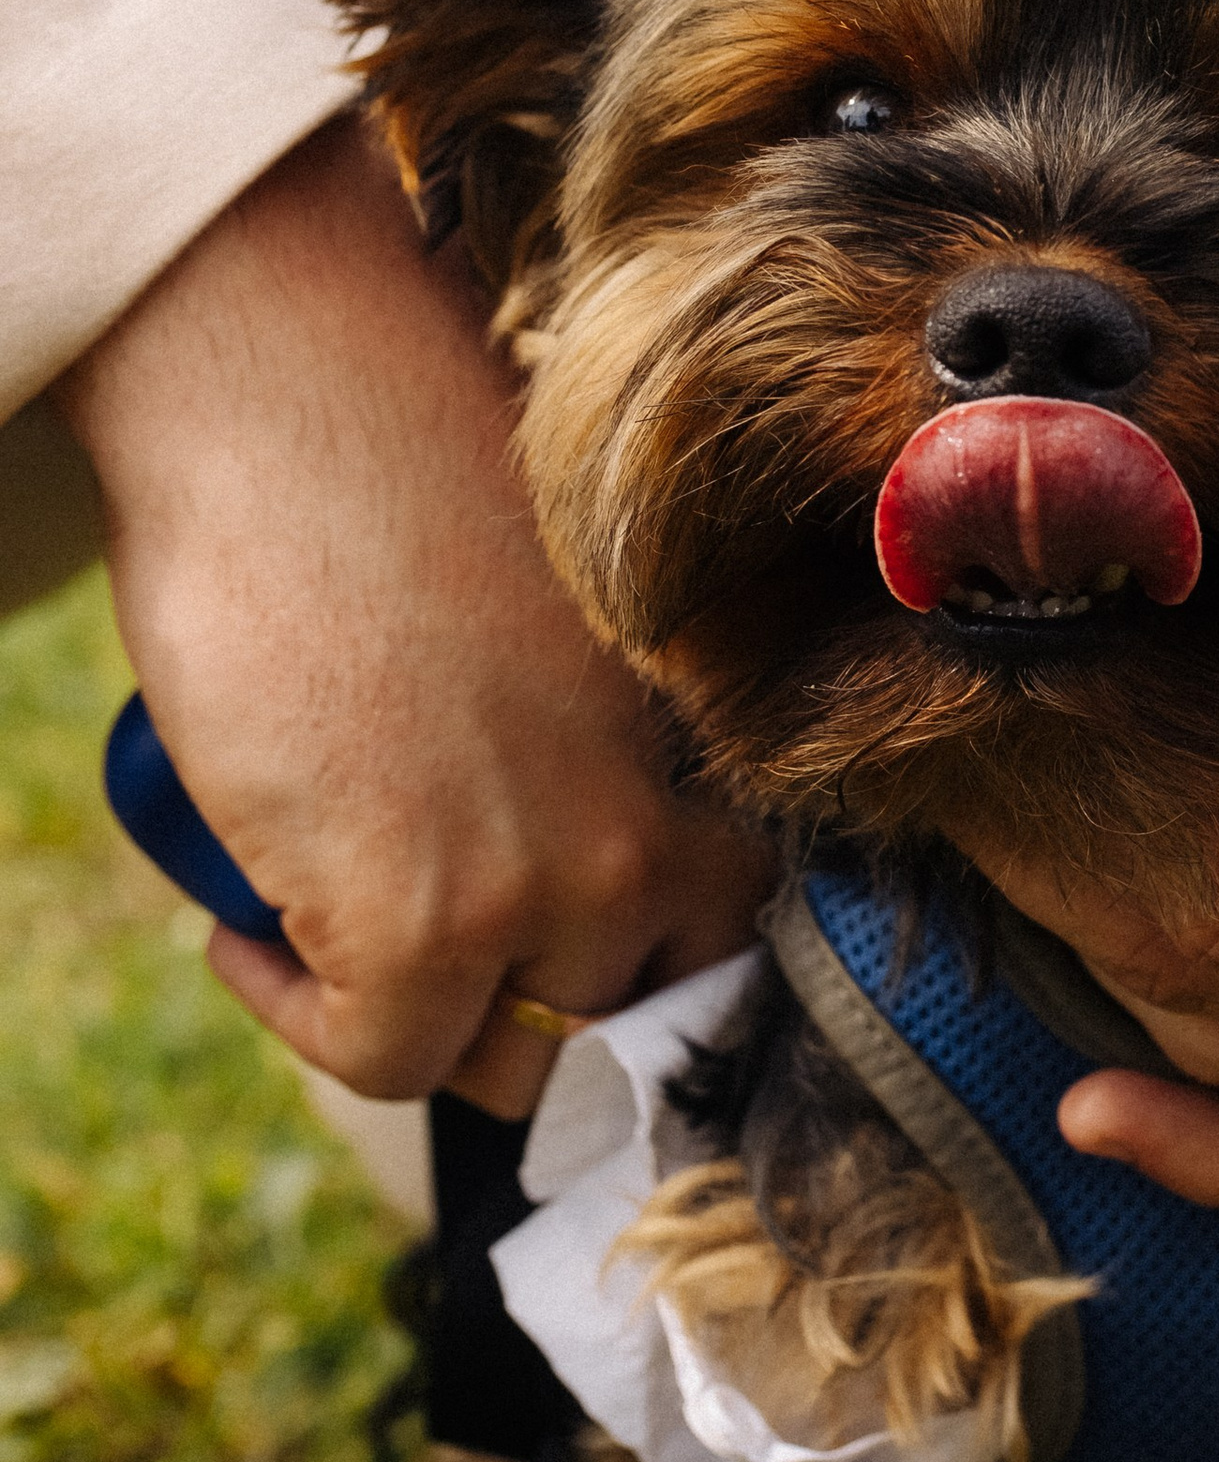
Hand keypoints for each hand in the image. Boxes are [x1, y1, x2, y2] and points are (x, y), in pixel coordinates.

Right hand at [55, 120, 770, 1112]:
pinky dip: (302, 1014)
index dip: (631, 962)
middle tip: (437, 960)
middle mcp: (646, 833)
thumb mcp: (557, 621)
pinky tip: (249, 934)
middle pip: (627, 1018)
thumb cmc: (405, 468)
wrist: (296, 403)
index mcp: (696, 751)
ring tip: (340, 944)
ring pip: (517, 1057)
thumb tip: (546, 798)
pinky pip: (381, 1055)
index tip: (546, 948)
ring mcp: (541, 887)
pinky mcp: (418, 925)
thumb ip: (593, 723)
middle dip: (532, 1005)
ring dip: (426, 1023)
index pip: (727, 932)